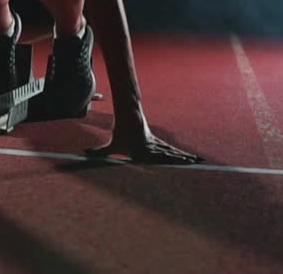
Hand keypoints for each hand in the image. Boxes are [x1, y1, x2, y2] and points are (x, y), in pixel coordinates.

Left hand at [85, 127, 201, 164]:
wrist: (128, 117)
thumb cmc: (120, 133)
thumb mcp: (111, 145)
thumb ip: (98, 152)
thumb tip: (84, 153)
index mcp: (145, 151)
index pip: (159, 158)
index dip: (170, 162)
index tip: (178, 165)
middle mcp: (153, 148)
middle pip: (170, 154)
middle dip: (183, 160)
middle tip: (196, 163)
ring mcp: (157, 145)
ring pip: (174, 152)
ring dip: (185, 157)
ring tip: (198, 161)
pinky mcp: (158, 144)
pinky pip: (171, 150)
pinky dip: (180, 154)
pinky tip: (189, 158)